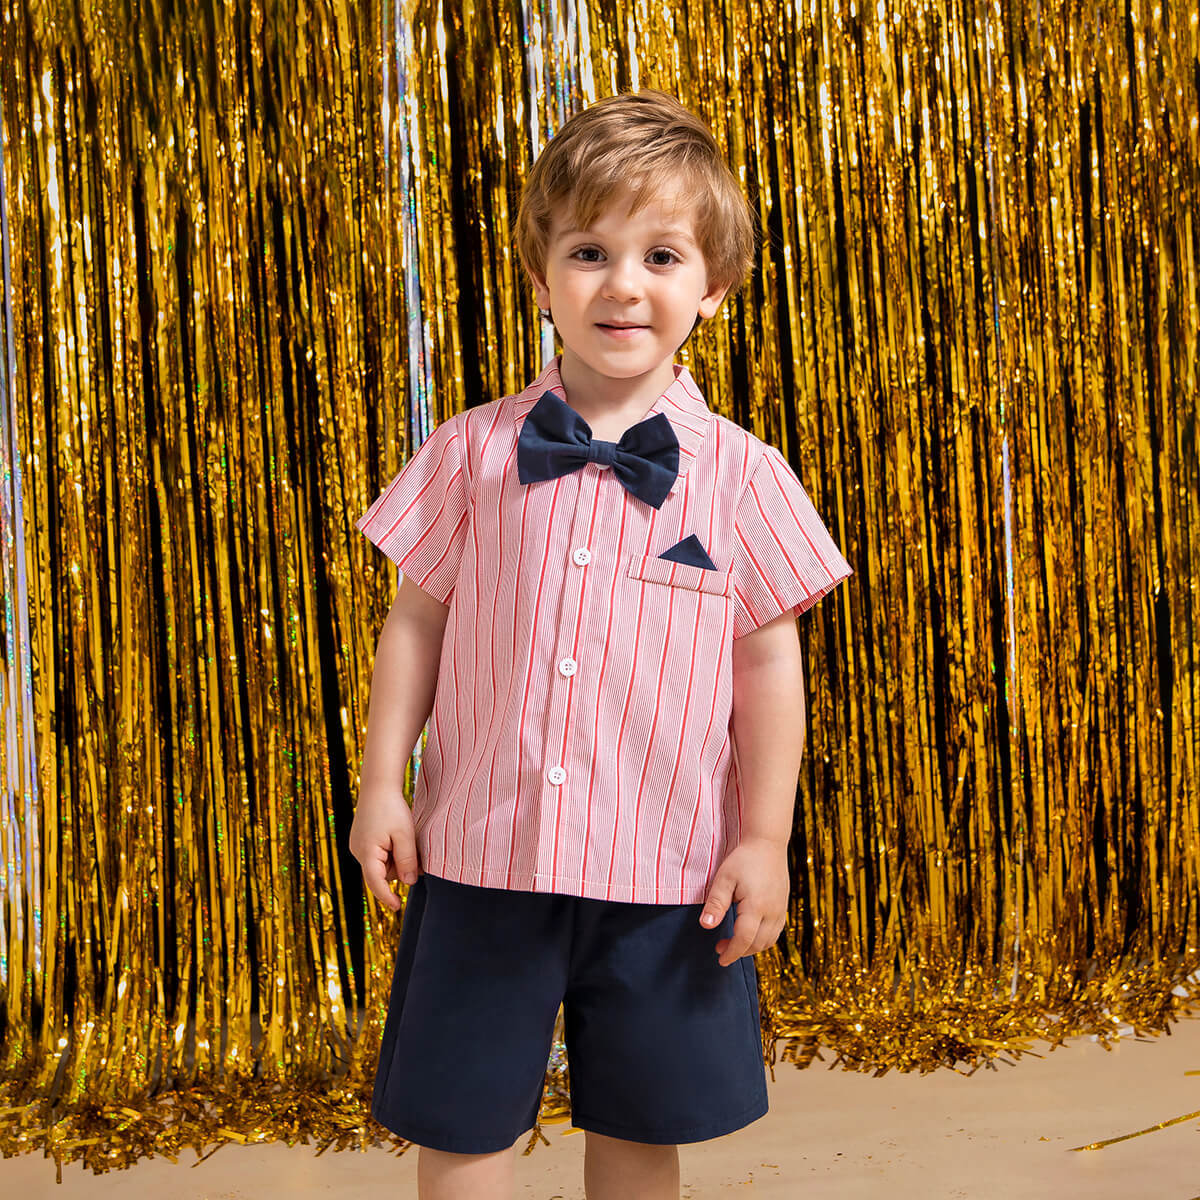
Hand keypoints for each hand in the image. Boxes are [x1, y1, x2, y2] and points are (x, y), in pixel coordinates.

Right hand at [349, 780, 421, 911]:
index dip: (387, 897)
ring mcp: (357, 845)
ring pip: (381, 864)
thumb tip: (409, 883)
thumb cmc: (392, 808)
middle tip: (415, 851)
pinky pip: (378, 854)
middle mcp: (358, 852)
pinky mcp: (361, 839)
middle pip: (382, 874)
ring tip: (404, 838)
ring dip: (395, 858)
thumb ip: (407, 861)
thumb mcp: (405, 835)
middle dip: (399, 868)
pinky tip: (395, 835)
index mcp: (367, 853)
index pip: (376, 883)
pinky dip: (389, 851)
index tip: (397, 907)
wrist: (378, 785)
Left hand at [699, 837, 789, 966]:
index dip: (731, 952)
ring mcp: (781, 910)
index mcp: (756, 906)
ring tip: (733, 943)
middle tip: (720, 948)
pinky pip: (776, 932)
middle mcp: (773, 912)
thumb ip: (716, 903)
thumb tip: (706, 925)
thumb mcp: (724, 878)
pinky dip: (762, 940)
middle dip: (739, 951)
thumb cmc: (743, 859)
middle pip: (757, 944)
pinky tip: (749, 934)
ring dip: (751, 947)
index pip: (744, 939)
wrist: (768, 843)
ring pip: (769, 941)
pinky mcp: (784, 907)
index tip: (720, 958)